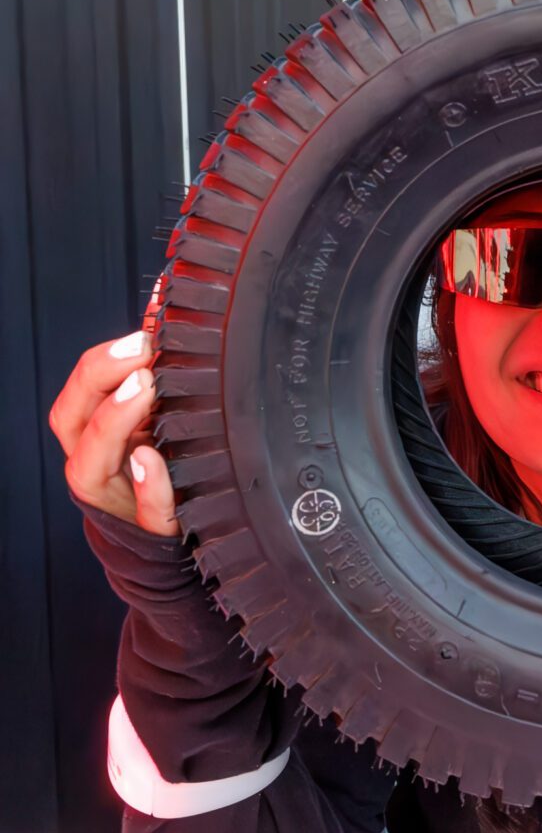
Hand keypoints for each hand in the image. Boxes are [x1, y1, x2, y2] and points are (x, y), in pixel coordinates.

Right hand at [49, 326, 178, 536]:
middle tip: (141, 354)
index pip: (80, 392)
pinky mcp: (153, 528)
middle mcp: (98, 464)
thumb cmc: (166, 464)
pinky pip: (148, 511)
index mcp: (98, 433)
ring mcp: (119, 497)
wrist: (178, 532)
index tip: (142, 335)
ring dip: (115, 421)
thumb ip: (157, 366)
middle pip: (73, 420)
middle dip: (101, 382)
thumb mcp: (161, 413)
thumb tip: (164, 300)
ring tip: (144, 389)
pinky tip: (154, 461)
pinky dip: (150, 486)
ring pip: (91, 464)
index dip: (103, 361)